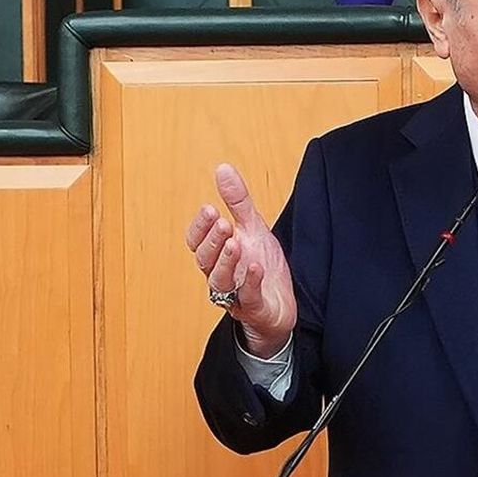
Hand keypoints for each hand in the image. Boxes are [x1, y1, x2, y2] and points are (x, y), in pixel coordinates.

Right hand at [184, 164, 296, 357]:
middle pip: (205, 260)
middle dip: (212, 240)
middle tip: (223, 222)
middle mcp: (220, 274)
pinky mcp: (254, 308)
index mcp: (217, 254)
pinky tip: (256, 267)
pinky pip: (248, 297)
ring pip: (220, 280)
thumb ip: (237, 201)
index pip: (196, 241)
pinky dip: (251, 283)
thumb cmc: (261, 266)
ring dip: (226, 260)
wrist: (281, 306)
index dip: (200, 227)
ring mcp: (235, 293)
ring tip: (236, 242)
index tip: (210, 209)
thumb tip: (223, 169)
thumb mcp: (253, 228)